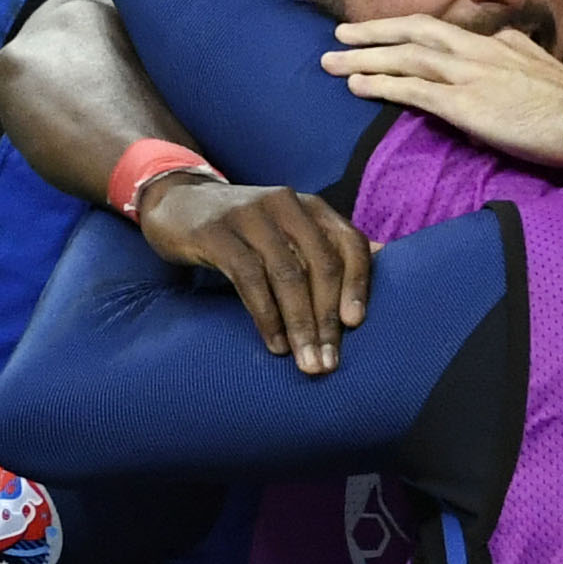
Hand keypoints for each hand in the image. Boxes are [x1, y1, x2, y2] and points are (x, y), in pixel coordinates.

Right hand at [135, 175, 369, 375]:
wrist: (177, 200)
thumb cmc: (241, 227)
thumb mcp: (286, 228)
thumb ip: (325, 244)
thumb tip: (385, 257)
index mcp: (310, 206)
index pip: (349, 243)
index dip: (358, 284)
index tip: (356, 325)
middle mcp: (285, 205)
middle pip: (321, 265)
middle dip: (327, 319)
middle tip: (329, 362)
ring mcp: (250, 216)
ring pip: (288, 275)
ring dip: (300, 326)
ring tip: (306, 362)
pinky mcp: (216, 233)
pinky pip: (249, 278)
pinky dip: (266, 315)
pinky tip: (273, 343)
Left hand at [323, 19, 562, 166]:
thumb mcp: (545, 67)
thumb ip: (519, 54)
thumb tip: (506, 48)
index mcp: (500, 41)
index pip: (444, 31)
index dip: (407, 29)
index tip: (383, 31)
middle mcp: (480, 50)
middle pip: (415, 32)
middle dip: (374, 31)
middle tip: (339, 33)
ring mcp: (470, 75)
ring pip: (406, 57)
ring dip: (364, 57)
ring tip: (331, 60)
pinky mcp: (464, 104)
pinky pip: (413, 90)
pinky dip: (381, 85)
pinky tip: (357, 85)